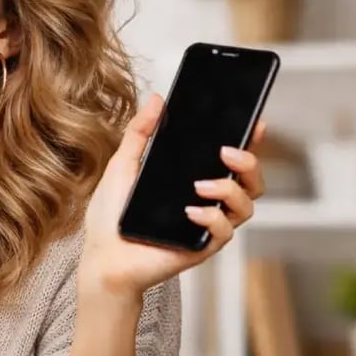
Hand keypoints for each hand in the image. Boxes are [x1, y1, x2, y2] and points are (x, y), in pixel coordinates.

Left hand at [79, 93, 267, 297]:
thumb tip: (157, 100)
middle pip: (251, 181)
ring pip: (246, 205)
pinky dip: (212, 218)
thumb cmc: (112, 216)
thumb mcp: (123, 165)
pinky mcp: (201, 247)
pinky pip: (225, 232)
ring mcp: (206, 226)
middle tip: (227, 152)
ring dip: (229, 190)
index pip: (231, 160)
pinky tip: (191, 211)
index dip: (250, 141)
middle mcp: (207, 202)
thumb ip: (140, 133)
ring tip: (200, 185)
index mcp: (193, 180)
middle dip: (249, 163)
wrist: (101, 256)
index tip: (255, 123)